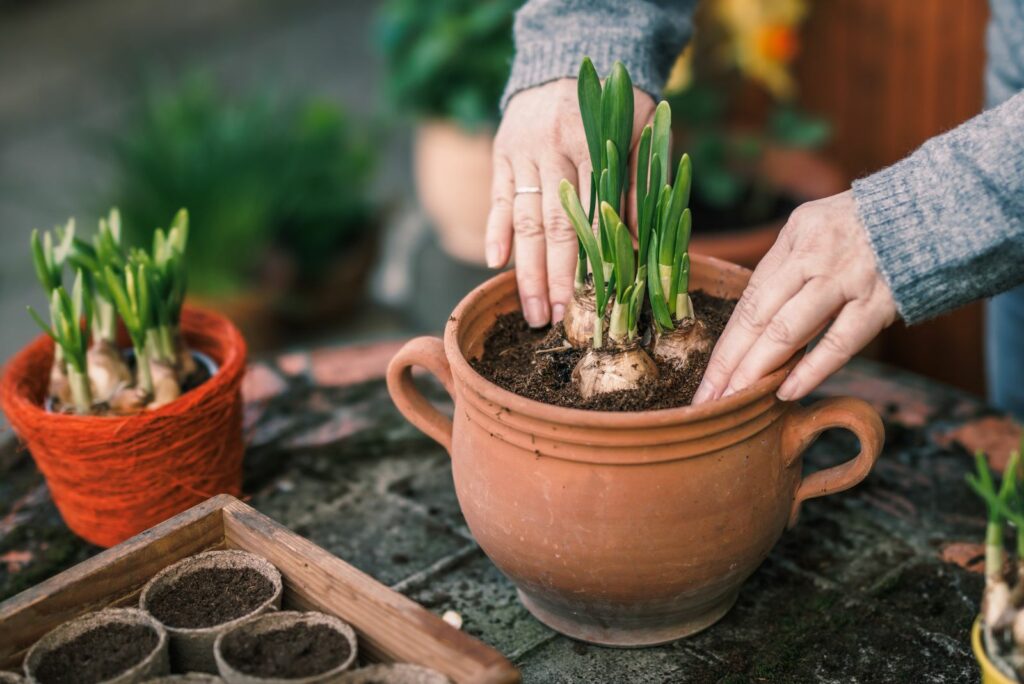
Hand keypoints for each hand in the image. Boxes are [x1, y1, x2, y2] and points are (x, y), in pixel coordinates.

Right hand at [486, 79, 655, 326]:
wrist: (566, 60)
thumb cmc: (614, 103)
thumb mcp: (637, 134)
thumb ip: (635, 185)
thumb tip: (636, 244)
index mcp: (590, 144)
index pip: (590, 216)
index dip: (590, 262)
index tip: (593, 301)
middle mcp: (551, 150)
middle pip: (552, 227)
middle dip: (553, 279)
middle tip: (554, 321)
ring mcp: (522, 153)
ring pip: (523, 220)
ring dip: (524, 269)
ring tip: (530, 310)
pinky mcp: (503, 154)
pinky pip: (498, 199)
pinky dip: (495, 231)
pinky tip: (494, 263)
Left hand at [693, 190, 897, 403]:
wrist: (937, 209)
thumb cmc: (867, 227)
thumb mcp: (817, 228)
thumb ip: (787, 269)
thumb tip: (756, 324)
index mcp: (794, 238)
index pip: (748, 299)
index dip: (725, 344)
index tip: (706, 378)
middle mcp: (814, 257)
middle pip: (758, 317)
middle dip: (729, 363)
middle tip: (707, 399)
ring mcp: (847, 279)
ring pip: (790, 330)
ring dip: (758, 369)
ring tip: (735, 399)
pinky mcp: (881, 300)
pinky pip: (840, 341)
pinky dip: (812, 369)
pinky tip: (787, 392)